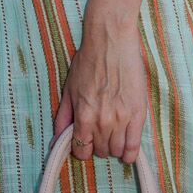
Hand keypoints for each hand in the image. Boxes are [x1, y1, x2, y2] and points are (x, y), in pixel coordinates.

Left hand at [52, 20, 147, 164]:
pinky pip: (134, 147)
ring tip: (115, 133)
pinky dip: (130, 152)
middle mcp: (101, 121)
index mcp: (83, 115)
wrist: (111, 40)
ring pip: (117, 151)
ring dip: (114, 147)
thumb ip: (63, 117)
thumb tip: (55, 142)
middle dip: (99, 145)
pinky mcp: (138, 114)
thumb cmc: (89, 60)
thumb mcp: (69, 88)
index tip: (87, 140)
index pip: (81, 150)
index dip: (83, 147)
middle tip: (101, 131)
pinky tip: (128, 148)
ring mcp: (121, 119)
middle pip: (100, 152)